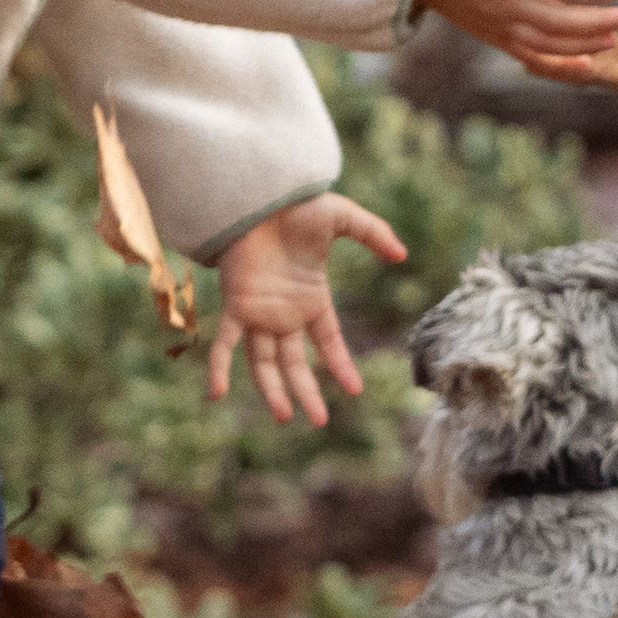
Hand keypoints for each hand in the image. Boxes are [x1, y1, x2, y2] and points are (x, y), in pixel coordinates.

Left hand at [203, 191, 405, 427]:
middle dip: (307, 392)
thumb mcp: (344, 218)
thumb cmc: (298, 205)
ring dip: (272, 390)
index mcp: (311, 298)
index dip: (340, 365)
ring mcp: (259, 312)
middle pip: (295, 362)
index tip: (354, 391)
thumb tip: (402, 255)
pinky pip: (225, 344)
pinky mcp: (236, 305)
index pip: (328, 341)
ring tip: (284, 418)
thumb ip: (373, 234)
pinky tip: (215, 395)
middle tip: (318, 422)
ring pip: (264, 362)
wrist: (258, 195)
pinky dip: (219, 369)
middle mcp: (284, 313)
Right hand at [423, 0, 617, 85]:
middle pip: (557, 22)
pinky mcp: (494, 37)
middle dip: (595, 22)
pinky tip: (585, 65)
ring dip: (583, 45)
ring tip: (615, 38)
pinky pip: (529, 58)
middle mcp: (502, 3)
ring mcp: (497, 25)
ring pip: (547, 44)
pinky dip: (558, 66)